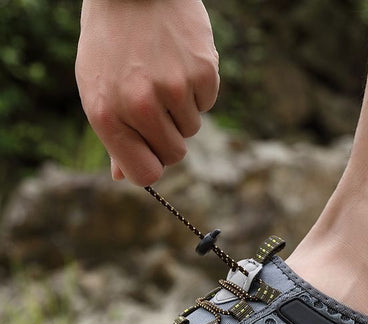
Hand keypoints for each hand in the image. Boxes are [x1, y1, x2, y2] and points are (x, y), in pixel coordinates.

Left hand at [76, 0, 218, 185]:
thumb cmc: (111, 42)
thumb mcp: (97, 87)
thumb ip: (113, 135)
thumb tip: (122, 176)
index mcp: (106, 114)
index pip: (145, 173)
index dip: (152, 166)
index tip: (152, 152)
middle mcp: (139, 105)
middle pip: (175, 155)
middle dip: (169, 136)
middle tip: (157, 104)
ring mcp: (173, 89)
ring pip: (192, 129)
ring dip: (182, 110)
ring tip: (164, 73)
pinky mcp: (202, 73)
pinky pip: (208, 104)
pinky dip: (198, 90)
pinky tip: (179, 63)